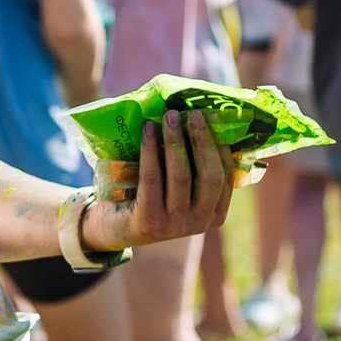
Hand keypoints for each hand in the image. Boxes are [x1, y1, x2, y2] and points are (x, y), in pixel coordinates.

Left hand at [84, 111, 236, 252]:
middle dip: (202, 141)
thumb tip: (200, 120)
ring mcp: (175, 226)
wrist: (114, 227)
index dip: (220, 147)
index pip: (227, 178)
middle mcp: (199, 223)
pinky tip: (147, 130)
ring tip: (169, 117)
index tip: (211, 119)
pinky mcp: (149, 222)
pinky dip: (150, 150)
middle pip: (210, 176)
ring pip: (181, 176)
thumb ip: (192, 165)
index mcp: (214, 215)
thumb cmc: (150, 196)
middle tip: (192, 114)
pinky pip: (152, 179)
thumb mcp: (177, 186)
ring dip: (175, 141)